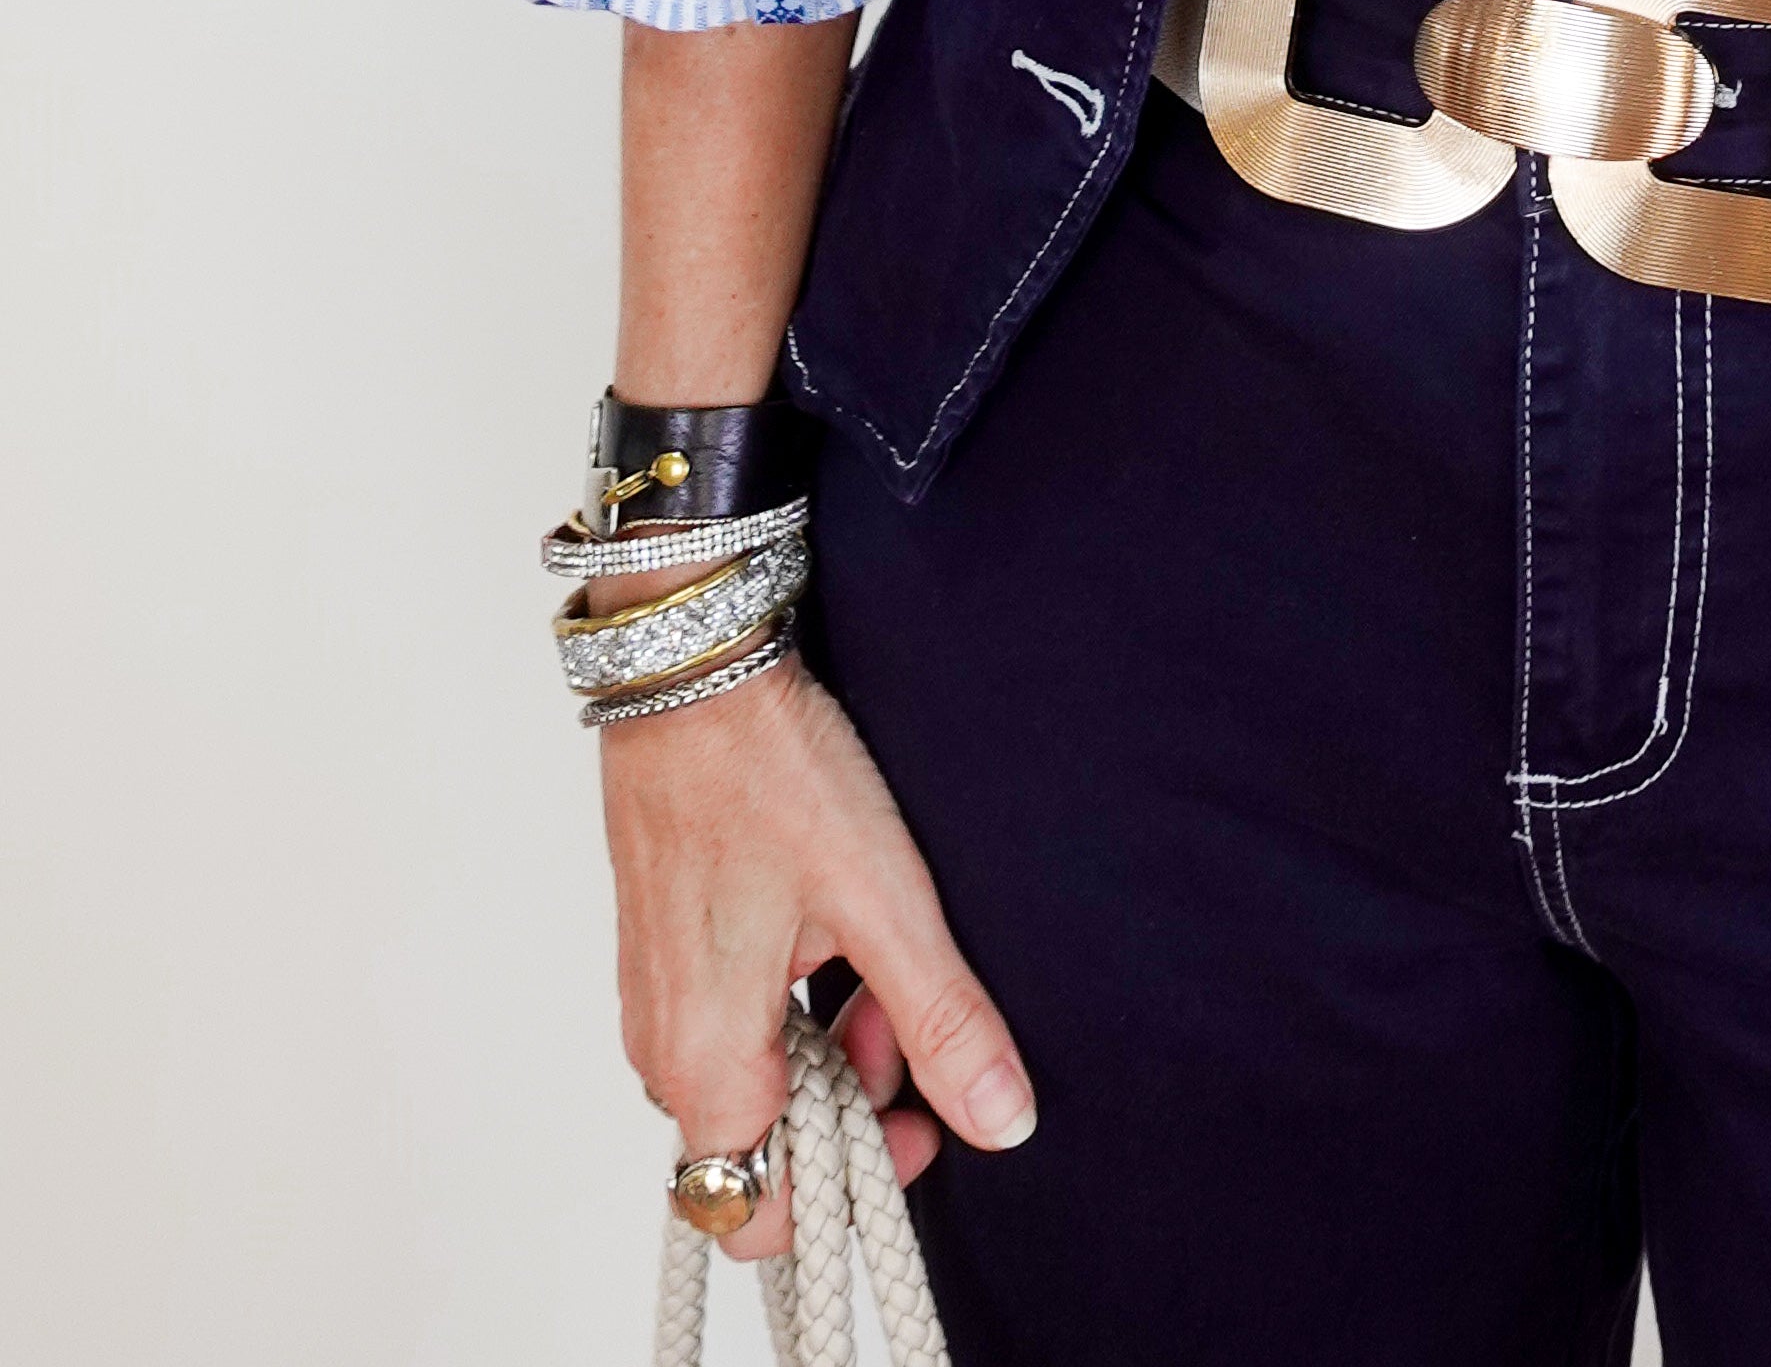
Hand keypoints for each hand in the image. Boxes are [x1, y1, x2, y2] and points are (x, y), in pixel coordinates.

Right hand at [608, 653, 1034, 1261]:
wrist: (692, 667)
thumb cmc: (769, 771)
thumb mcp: (884, 900)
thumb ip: (941, 1021)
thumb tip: (1000, 1118)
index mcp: (704, 1057)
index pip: (758, 1213)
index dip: (851, 1189)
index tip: (917, 1120)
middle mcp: (663, 1044)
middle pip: (764, 1144)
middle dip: (855, 1098)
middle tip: (906, 1012)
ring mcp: (659, 995)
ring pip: (755, 1076)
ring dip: (831, 1043)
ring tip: (881, 955)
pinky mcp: (667, 948)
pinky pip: (735, 1020)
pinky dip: (797, 1000)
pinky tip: (841, 929)